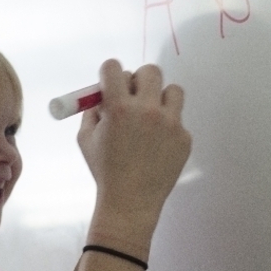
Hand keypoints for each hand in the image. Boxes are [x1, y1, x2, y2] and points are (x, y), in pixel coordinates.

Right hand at [78, 59, 191, 224]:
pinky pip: (178, 120)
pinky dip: (168, 127)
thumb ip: (93, 111)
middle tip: (134, 95)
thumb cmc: (104, 170)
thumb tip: (102, 94)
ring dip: (160, 98)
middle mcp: (146, 110)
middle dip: (138, 80)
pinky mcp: (184, 137)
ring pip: (172, 90)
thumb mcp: (86, 139)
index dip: (109, 73)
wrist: (130, 202)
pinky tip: (157, 145)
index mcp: (118, 108)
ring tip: (151, 116)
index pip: (114, 68)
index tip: (110, 83)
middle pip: (149, 71)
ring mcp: (170, 123)